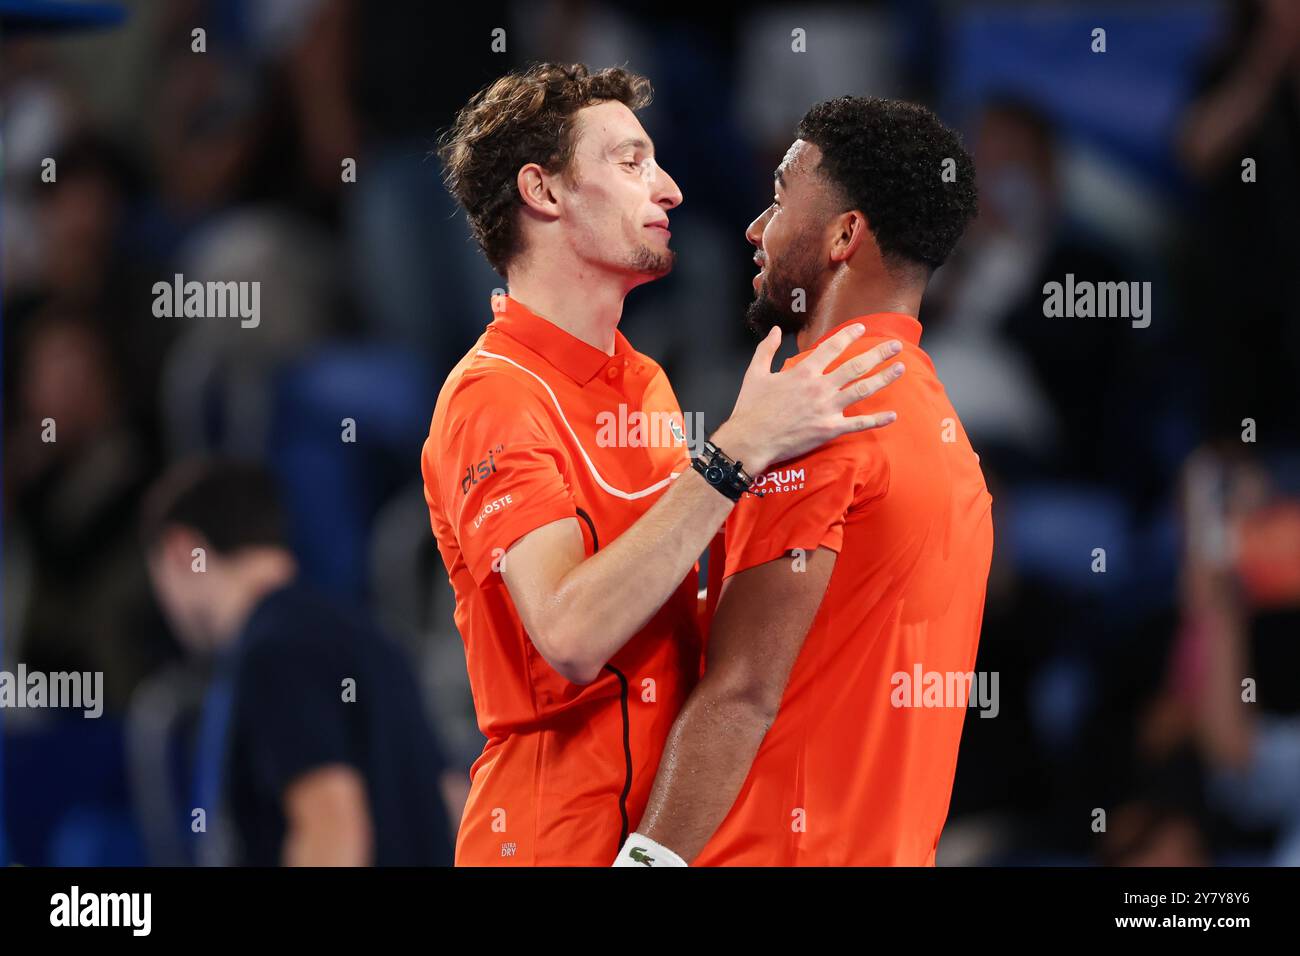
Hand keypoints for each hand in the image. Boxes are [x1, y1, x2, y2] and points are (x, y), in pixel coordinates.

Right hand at [715, 324, 903, 473]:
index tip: (861, 328)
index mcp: (803, 372)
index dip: (849, 335)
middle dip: (878, 354)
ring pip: (863, 390)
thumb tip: (774, 330)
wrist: (750, 440)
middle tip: (895, 346)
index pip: (832, 347)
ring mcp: (827, 409)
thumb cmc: (751, 408)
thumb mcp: (755, 373)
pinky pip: (858, 424)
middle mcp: (820, 387)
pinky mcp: (829, 429)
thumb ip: (766, 349)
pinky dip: (876, 420)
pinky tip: (893, 416)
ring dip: (884, 378)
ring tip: (900, 368)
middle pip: (856, 366)